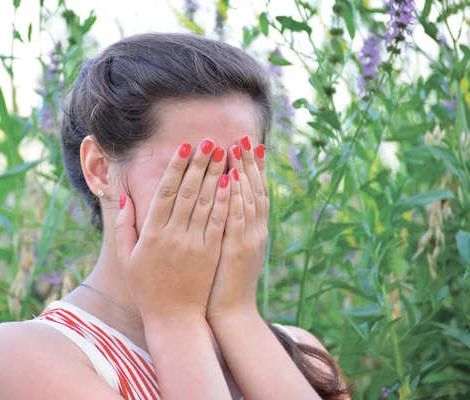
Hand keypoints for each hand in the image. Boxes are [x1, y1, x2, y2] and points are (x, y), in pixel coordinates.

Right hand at [114, 140, 231, 320]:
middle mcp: (174, 236)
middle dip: (199, 164)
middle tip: (208, 141)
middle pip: (189, 192)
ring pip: (207, 203)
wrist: (174, 319)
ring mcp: (195, 244)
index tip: (183, 148)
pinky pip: (220, 223)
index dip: (175, 168)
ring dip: (215, 176)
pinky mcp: (211, 254)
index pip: (166, 193)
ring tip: (224, 153)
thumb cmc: (147, 288)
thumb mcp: (127, 259)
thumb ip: (124, 226)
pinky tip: (232, 183)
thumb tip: (125, 197)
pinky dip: (226, 201)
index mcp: (152, 234)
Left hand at [207, 135, 268, 320]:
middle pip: (254, 190)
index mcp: (252, 230)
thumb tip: (223, 202)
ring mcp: (247, 241)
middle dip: (248, 163)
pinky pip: (236, 221)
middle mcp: (254, 231)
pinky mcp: (235, 252)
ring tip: (237, 148)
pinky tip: (231, 181)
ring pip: (248, 200)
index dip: (251, 168)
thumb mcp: (230, 250)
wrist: (230, 315)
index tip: (245, 145)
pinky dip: (235, 200)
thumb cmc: (222, 282)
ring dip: (243, 173)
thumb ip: (228, 226)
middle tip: (243, 136)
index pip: (254, 192)